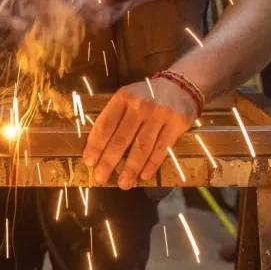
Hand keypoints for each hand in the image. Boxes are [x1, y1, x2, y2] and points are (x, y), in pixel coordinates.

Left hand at [83, 77, 198, 189]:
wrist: (181, 86)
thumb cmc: (147, 97)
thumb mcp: (127, 98)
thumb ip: (114, 117)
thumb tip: (96, 147)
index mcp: (123, 98)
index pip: (105, 124)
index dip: (96, 144)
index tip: (89, 162)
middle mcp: (140, 105)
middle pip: (121, 138)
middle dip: (109, 161)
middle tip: (100, 178)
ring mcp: (159, 115)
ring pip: (141, 146)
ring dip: (131, 168)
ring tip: (123, 184)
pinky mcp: (176, 124)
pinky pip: (161, 148)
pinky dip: (151, 164)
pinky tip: (143, 176)